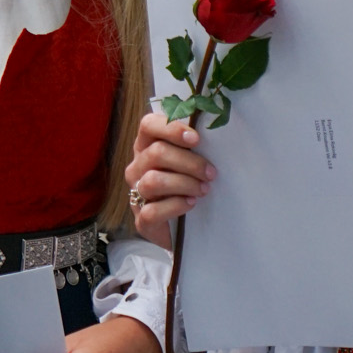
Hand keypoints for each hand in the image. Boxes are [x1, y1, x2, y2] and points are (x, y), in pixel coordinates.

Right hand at [122, 109, 215, 247]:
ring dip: (184, 183)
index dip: (171, 128)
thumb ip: (193, 146)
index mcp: (146, 146)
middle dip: (189, 162)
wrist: (178, 228)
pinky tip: (191, 203)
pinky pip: (153, 211)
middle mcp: (137, 167)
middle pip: (156, 153)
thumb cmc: (186, 184)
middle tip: (210, 172)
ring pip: (153, 181)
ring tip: (204, 189)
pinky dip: (176, 206)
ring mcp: (136, 193)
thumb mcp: (188, 161)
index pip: (148, 125)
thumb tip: (216, 134)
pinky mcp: (141, 220)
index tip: (196, 138)